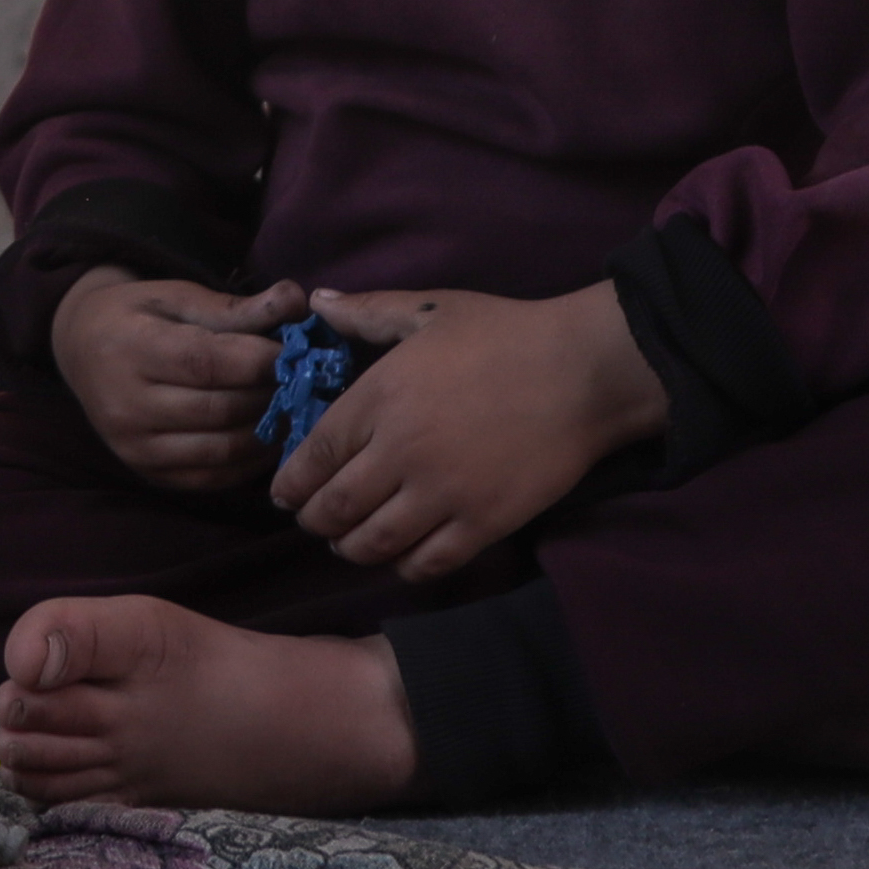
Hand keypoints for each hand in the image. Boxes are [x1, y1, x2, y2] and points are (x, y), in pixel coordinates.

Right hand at [48, 269, 309, 492]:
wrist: (81, 350)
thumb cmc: (138, 316)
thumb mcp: (178, 297)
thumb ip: (237, 306)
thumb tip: (296, 299)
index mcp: (129, 349)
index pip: (205, 363)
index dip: (259, 360)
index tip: (295, 352)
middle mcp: (125, 406)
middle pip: (219, 409)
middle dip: (270, 394)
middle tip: (299, 379)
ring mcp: (134, 447)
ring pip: (222, 449)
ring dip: (267, 430)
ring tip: (288, 406)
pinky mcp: (147, 473)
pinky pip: (213, 477)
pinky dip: (250, 461)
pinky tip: (266, 434)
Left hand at [267, 283, 666, 584]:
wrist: (584, 371)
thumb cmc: (505, 333)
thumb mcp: (429, 310)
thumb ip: (367, 312)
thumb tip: (317, 302)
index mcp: (380, 396)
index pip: (314, 455)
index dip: (291, 482)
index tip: (284, 493)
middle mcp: (401, 451)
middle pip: (335, 507)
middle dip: (314, 520)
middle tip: (313, 520)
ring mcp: (443, 492)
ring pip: (374, 542)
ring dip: (351, 548)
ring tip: (349, 543)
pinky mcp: (484, 522)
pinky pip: (428, 563)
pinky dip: (405, 567)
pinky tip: (401, 557)